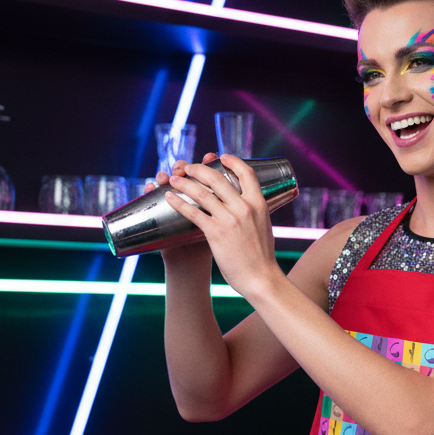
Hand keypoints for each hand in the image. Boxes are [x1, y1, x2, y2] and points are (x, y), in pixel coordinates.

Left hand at [163, 152, 279, 296]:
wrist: (261, 278)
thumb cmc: (262, 258)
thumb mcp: (264, 227)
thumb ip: (254, 214)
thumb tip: (246, 206)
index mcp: (259, 204)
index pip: (246, 172)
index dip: (232, 161)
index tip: (221, 156)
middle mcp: (244, 207)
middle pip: (217, 178)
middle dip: (198, 169)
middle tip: (188, 168)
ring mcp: (229, 219)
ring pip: (201, 192)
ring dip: (183, 182)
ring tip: (173, 179)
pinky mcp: (216, 232)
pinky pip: (193, 212)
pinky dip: (178, 202)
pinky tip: (169, 198)